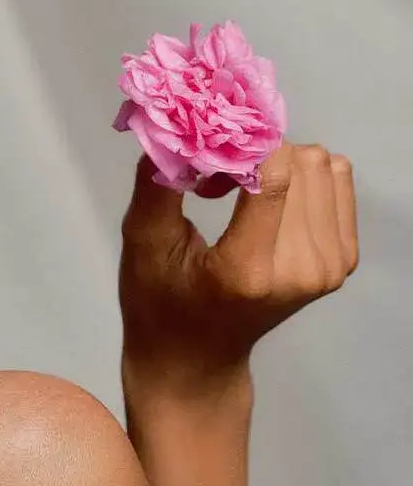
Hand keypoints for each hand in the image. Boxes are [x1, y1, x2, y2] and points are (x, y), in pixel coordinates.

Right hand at [118, 140, 359, 389]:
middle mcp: (302, 269)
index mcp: (248, 270)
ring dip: (277, 164)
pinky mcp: (343, 261)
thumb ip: (159, 183)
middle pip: (303, 163)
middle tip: (214, 182)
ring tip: (239, 192)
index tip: (207, 142)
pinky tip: (265, 202)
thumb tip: (178, 127)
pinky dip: (298, 179)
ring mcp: (330, 267)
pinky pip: (337, 183)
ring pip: (323, 166)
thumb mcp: (142, 243)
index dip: (244, 141)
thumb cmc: (158, 301)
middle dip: (255, 155)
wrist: (195, 358)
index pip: (274, 176)